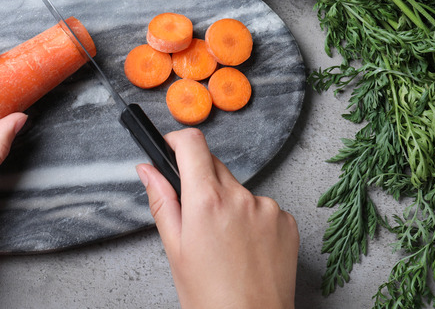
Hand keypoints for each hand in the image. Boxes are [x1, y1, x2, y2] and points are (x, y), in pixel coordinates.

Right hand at [136, 129, 298, 308]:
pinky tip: (245, 248)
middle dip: (199, 180)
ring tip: (223, 242)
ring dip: (227, 202)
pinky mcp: (287, 221)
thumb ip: (162, 201)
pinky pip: (262, 207)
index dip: (177, 141)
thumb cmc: (210, 297)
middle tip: (194, 216)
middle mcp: (241, 197)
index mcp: (207, 201)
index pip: (193, 143)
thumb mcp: (175, 248)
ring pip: (238, 188)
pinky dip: (251, 219)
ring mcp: (268, 208)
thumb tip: (147, 170)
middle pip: (214, 165)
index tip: (171, 148)